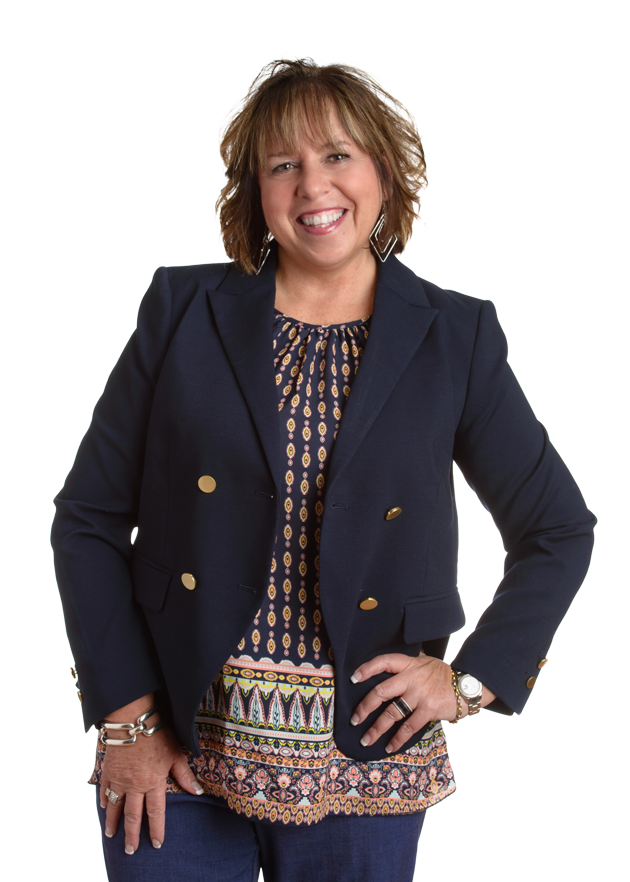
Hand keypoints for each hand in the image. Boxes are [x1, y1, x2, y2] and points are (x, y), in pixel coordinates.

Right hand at [100, 697, 202, 854]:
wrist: (133, 719)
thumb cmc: (157, 733)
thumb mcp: (175, 753)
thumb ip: (184, 775)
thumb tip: (198, 791)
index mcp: (153, 782)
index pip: (155, 813)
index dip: (156, 830)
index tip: (156, 844)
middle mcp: (135, 785)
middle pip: (133, 816)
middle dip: (132, 835)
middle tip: (130, 850)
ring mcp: (119, 779)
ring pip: (116, 807)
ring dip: (114, 822)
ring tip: (112, 835)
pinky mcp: (108, 770)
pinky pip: (105, 789)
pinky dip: (104, 800)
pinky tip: (105, 807)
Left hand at [349, 653, 493, 753]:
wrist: (468, 685)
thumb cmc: (443, 675)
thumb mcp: (425, 662)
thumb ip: (408, 666)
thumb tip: (388, 667)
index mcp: (409, 664)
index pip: (384, 661)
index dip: (367, 669)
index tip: (353, 679)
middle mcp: (412, 678)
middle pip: (381, 691)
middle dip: (365, 707)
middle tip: (355, 719)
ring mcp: (420, 694)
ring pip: (392, 713)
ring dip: (377, 729)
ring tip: (366, 740)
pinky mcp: (428, 709)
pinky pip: (408, 727)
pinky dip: (397, 739)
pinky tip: (390, 746)